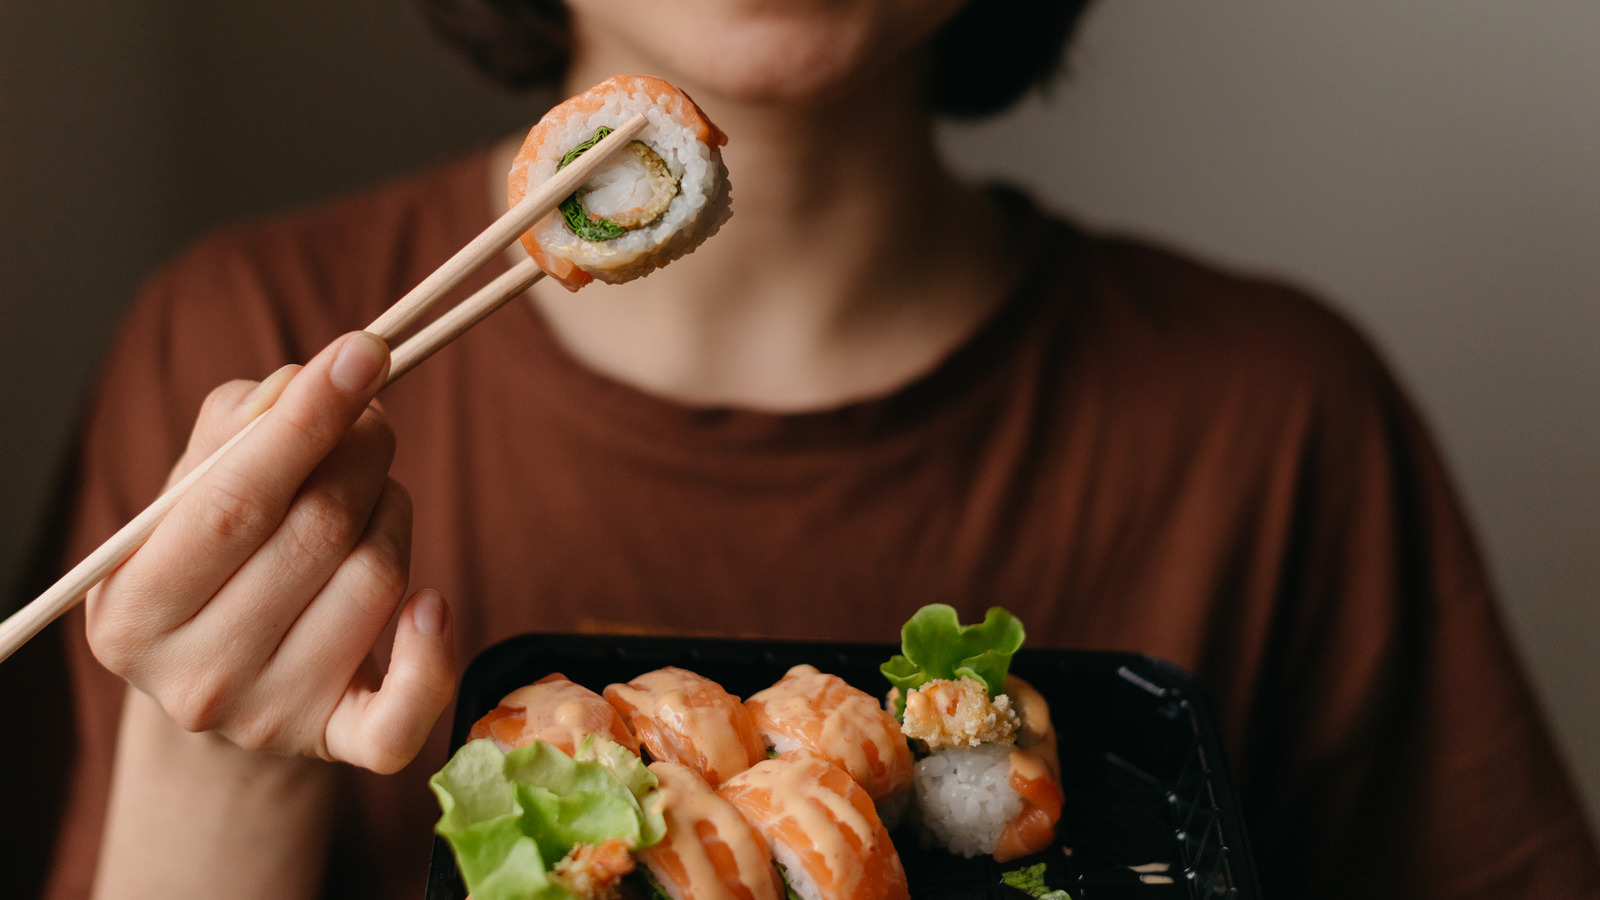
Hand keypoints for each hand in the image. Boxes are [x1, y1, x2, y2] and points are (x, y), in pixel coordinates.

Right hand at [85, 332, 455, 772]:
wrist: (222, 682)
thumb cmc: (212, 561)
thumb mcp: (191, 494)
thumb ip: (237, 429)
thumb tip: (309, 384)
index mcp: (134, 612)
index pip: (233, 502)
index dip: (306, 423)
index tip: (364, 352)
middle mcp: (196, 679)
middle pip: (318, 532)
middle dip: (362, 453)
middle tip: (371, 421)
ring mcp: (271, 719)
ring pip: (378, 578)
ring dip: (393, 511)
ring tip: (370, 498)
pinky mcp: (341, 744)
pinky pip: (411, 704)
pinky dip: (435, 645)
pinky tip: (429, 601)